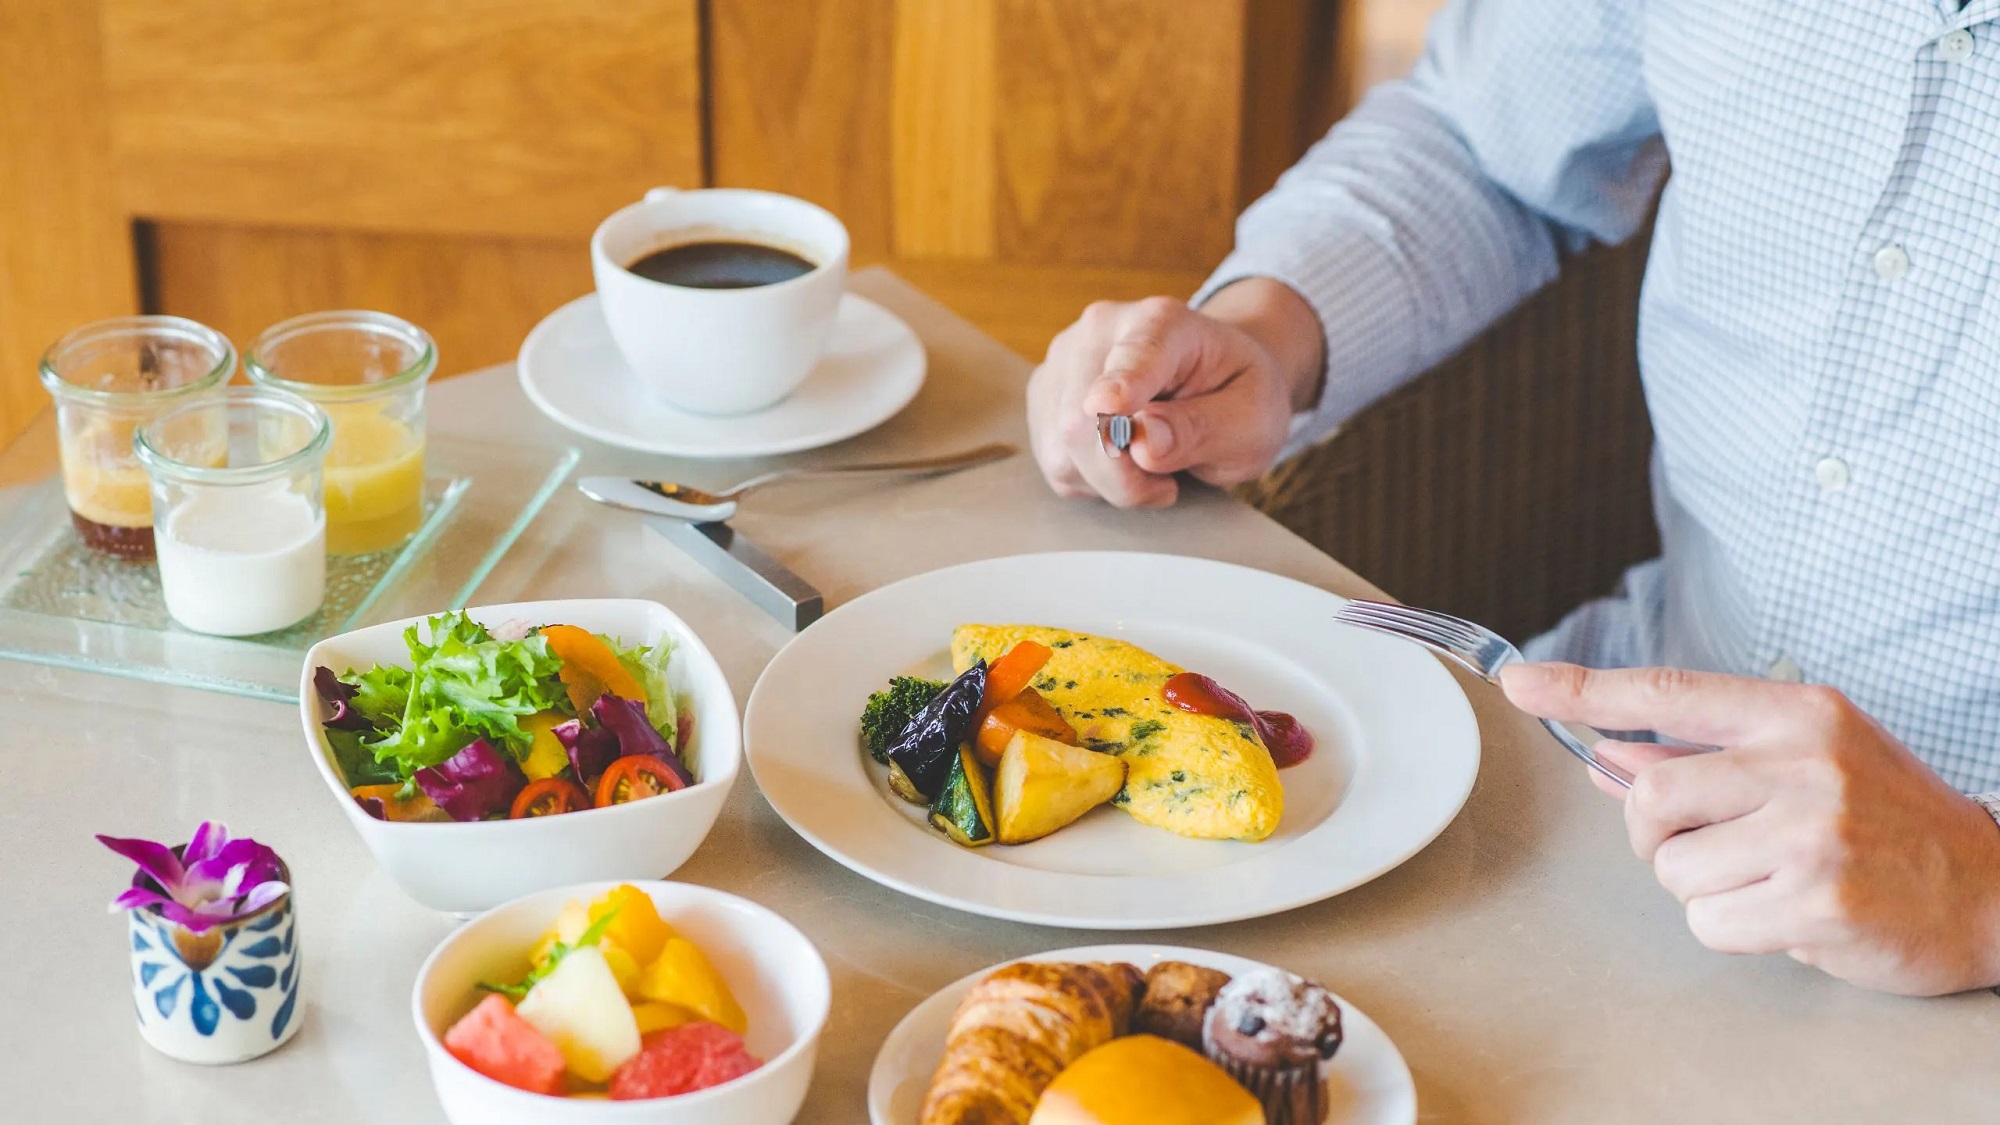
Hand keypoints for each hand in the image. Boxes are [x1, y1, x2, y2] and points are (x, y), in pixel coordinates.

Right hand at [1026, 280, 1323, 506]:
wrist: (1217, 378)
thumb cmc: (1238, 397)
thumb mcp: (1251, 421)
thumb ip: (1201, 430)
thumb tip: (1141, 444)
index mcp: (1164, 322)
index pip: (1134, 357)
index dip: (1118, 386)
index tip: (1106, 405)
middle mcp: (1101, 329)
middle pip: (1082, 422)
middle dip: (1125, 477)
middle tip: (1170, 482)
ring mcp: (1064, 359)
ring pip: (1062, 451)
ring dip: (1110, 482)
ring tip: (1153, 464)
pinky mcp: (1044, 393)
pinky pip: (1055, 463)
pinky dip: (1091, 480)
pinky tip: (1123, 461)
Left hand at [1500, 662, 1999, 995]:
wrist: (1992, 890)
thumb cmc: (1887, 822)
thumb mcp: (1809, 759)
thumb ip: (1710, 754)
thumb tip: (1610, 756)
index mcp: (1795, 714)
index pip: (1666, 692)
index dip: (1583, 688)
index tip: (1521, 682)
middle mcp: (1802, 762)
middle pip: (1650, 794)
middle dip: (1655, 834)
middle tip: (1708, 847)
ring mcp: (1813, 832)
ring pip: (1675, 869)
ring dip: (1705, 889)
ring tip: (1772, 880)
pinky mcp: (1819, 900)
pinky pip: (1711, 923)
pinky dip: (1736, 930)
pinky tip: (1791, 915)